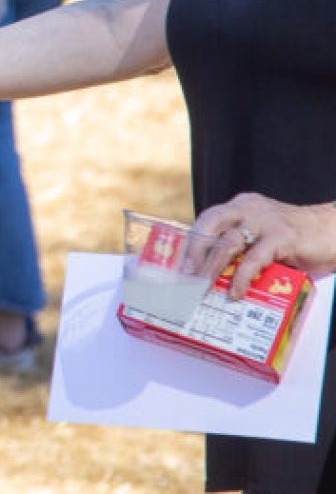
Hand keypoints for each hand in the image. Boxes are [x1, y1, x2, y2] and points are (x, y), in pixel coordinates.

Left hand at [193, 192, 335, 298]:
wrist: (333, 231)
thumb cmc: (296, 239)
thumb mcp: (262, 238)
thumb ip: (242, 248)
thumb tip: (214, 274)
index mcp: (240, 207)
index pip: (207, 219)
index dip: (191, 240)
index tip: (179, 262)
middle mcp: (248, 208)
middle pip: (210, 224)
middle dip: (194, 250)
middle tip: (185, 274)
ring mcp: (264, 221)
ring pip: (228, 242)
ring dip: (212, 267)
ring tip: (202, 287)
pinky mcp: (282, 237)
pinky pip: (254, 258)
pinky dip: (242, 276)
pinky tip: (235, 291)